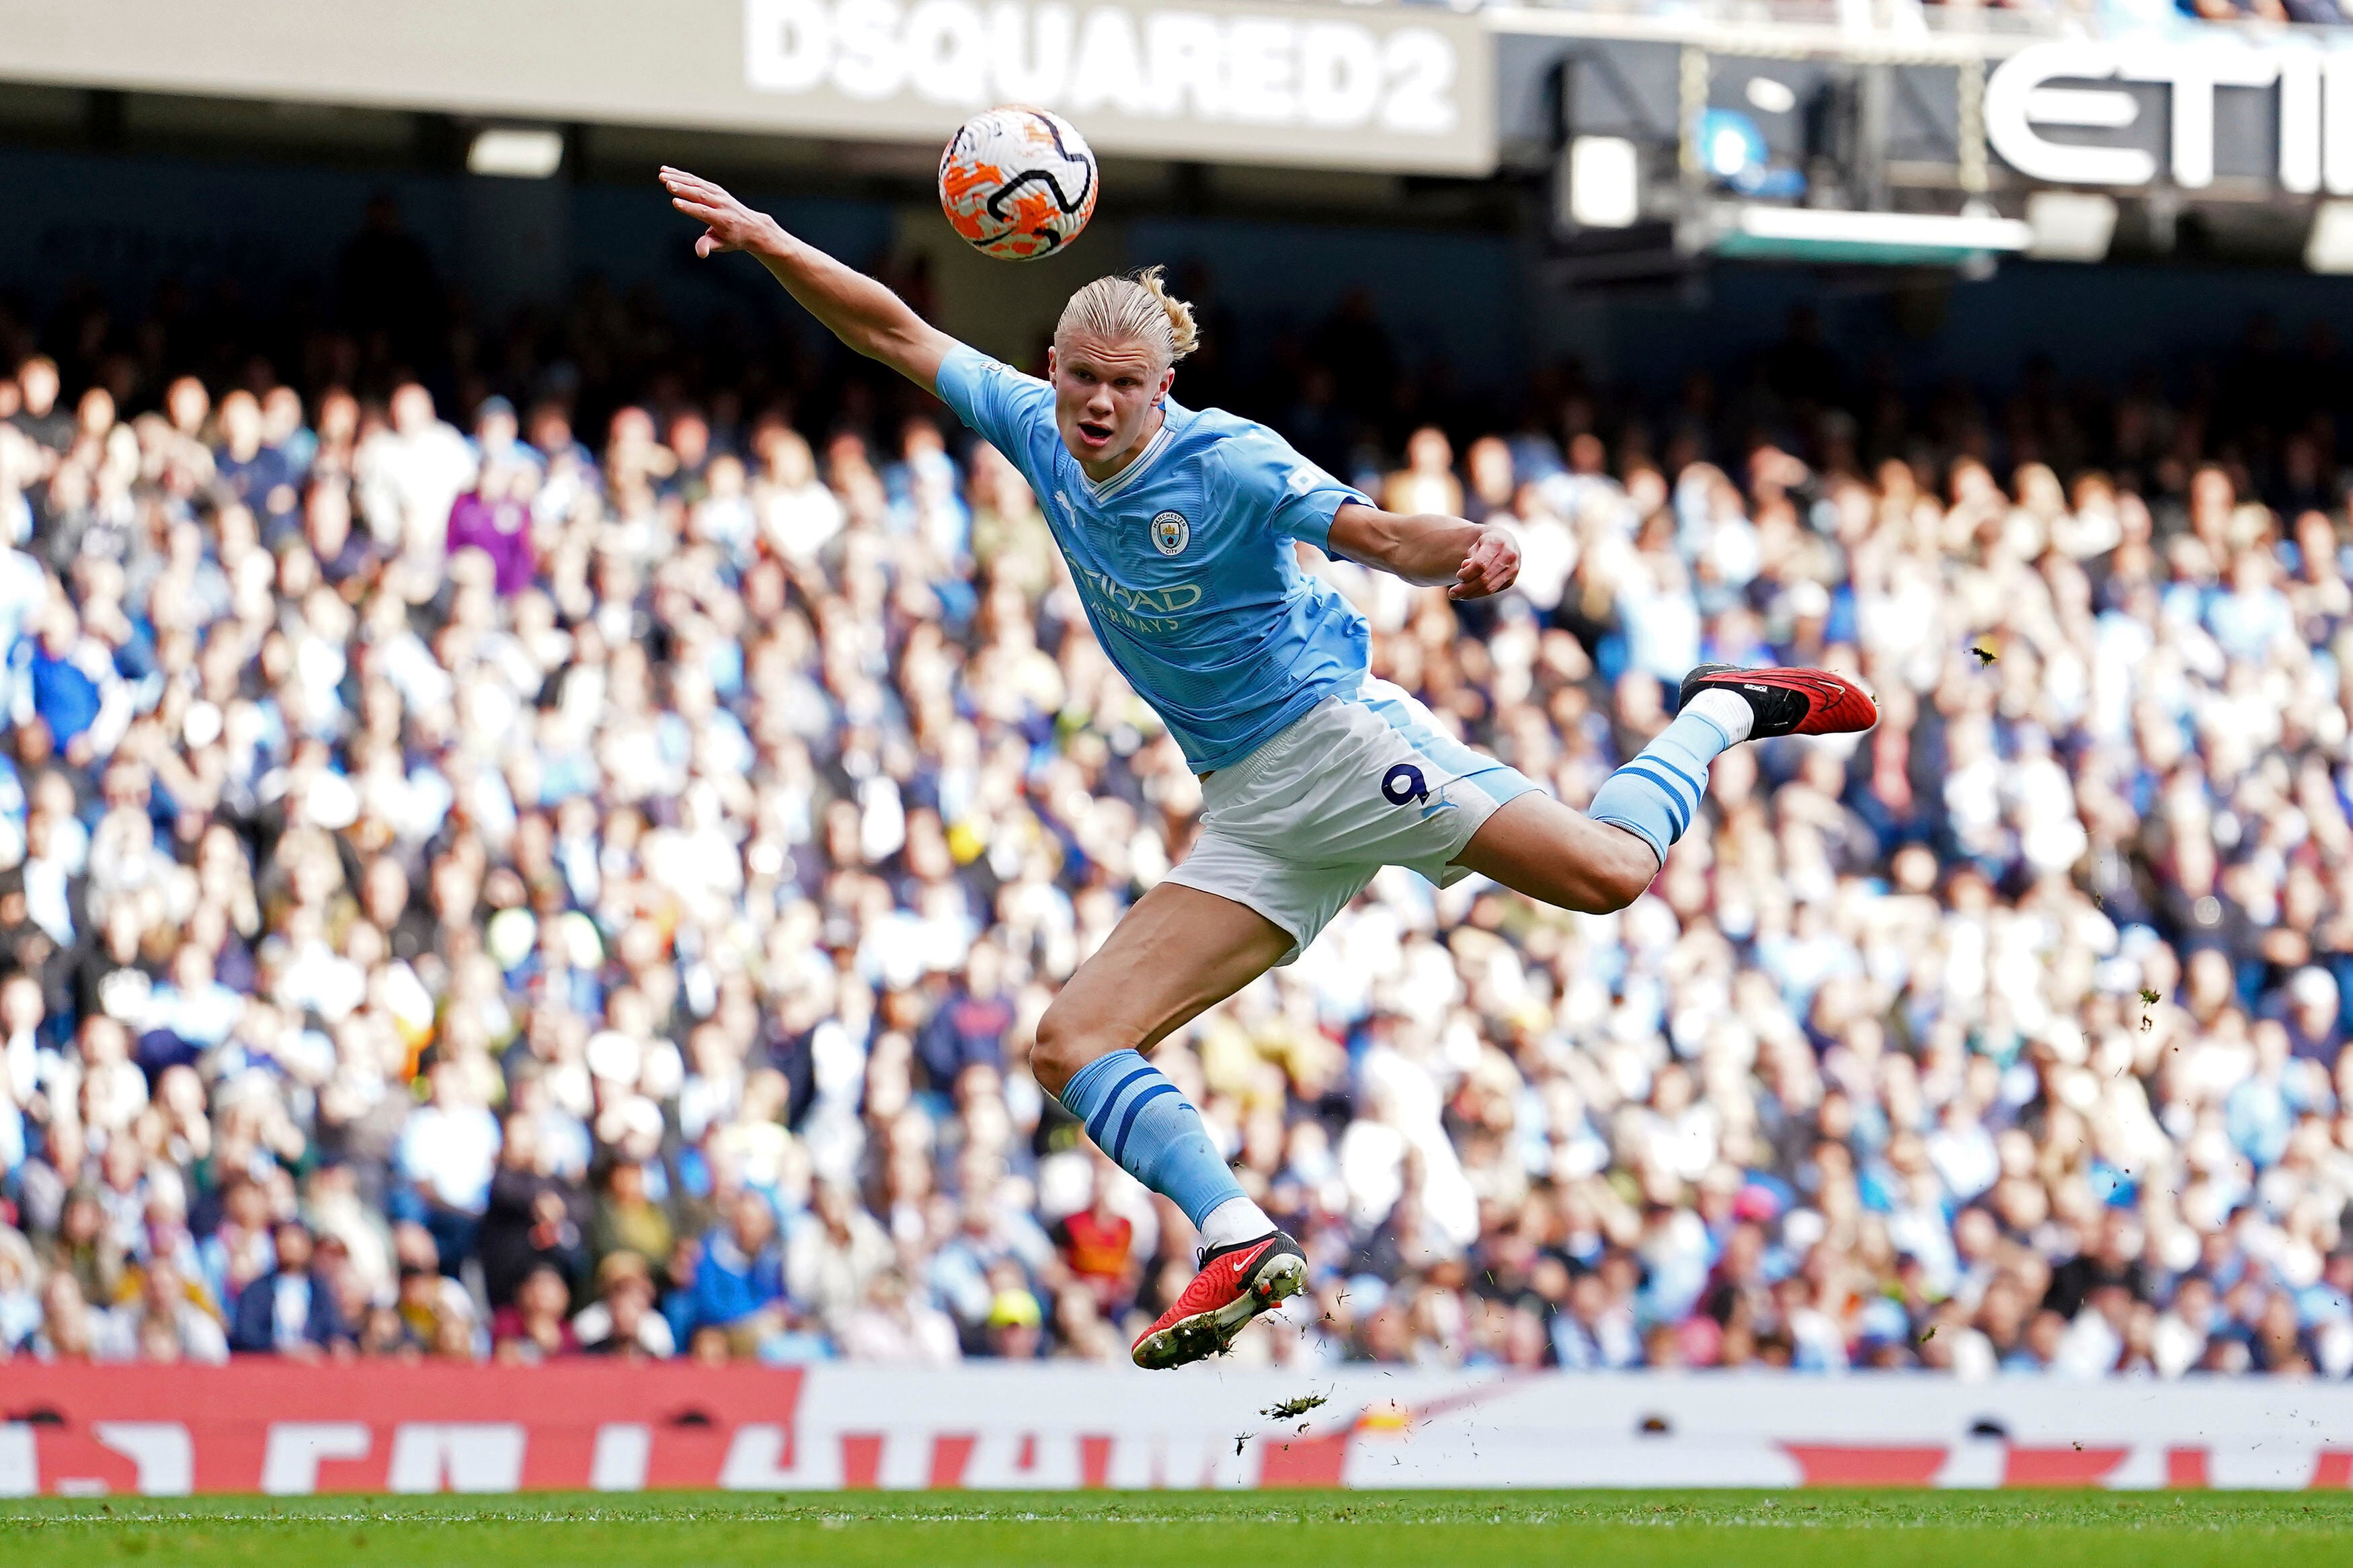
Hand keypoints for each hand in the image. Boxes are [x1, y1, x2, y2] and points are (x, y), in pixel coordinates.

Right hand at [659, 167, 780, 258]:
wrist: (752, 226)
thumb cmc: (733, 238)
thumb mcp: (722, 245)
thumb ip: (709, 246)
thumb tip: (701, 253)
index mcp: (722, 219)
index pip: (704, 212)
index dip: (689, 207)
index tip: (675, 202)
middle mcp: (721, 204)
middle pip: (699, 194)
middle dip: (682, 188)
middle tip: (666, 183)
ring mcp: (718, 194)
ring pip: (696, 183)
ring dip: (678, 178)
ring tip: (661, 175)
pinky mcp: (714, 188)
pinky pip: (696, 180)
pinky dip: (682, 175)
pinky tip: (667, 170)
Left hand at [1449, 525, 1519, 600]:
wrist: (1505, 541)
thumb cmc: (1485, 543)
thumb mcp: (1476, 545)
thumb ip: (1471, 557)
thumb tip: (1465, 568)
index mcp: (1498, 543)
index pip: (1480, 565)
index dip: (1467, 574)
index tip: (1458, 576)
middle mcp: (1509, 556)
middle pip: (1484, 579)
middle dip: (1465, 588)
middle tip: (1451, 594)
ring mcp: (1513, 570)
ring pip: (1489, 588)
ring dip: (1470, 594)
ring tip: (1457, 596)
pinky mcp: (1511, 580)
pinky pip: (1493, 591)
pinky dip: (1478, 593)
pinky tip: (1468, 593)